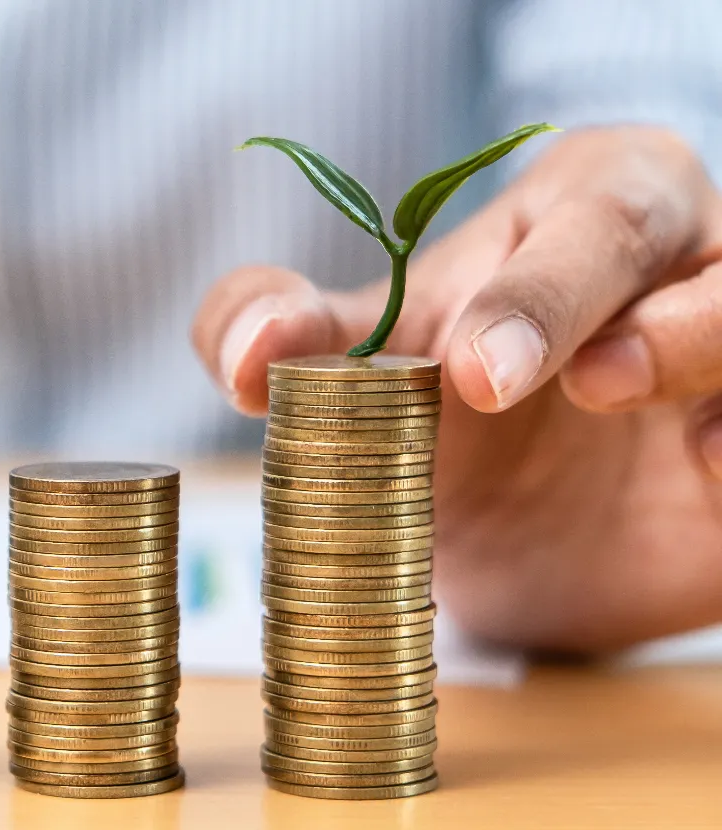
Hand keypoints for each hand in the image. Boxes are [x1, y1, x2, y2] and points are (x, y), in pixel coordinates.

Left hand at [192, 126, 721, 653]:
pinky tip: (706, 473)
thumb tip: (245, 355)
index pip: (587, 220)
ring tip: (673, 434)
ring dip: (710, 361)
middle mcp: (688, 261)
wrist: (525, 532)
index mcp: (589, 206)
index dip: (535, 293)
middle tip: (563, 386)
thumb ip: (290, 331)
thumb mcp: (367, 360)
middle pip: (689, 262)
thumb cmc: (448, 405)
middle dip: (637, 320)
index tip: (470, 374)